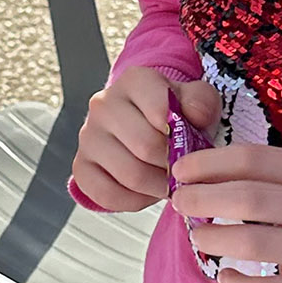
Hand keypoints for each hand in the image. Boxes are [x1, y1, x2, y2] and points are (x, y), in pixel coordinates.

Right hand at [72, 67, 218, 211]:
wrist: (146, 127)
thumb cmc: (173, 115)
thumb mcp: (195, 100)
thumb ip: (201, 102)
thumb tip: (195, 116)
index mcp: (134, 81)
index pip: (161, 110)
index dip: (181, 136)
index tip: (190, 144)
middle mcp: (104, 104)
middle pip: (145, 147)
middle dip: (172, 165)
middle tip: (184, 171)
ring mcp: (88, 136)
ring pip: (130, 175)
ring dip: (157, 187)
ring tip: (169, 182)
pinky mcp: (81, 166)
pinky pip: (107, 195)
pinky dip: (134, 201)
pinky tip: (146, 192)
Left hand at [171, 146, 281, 282]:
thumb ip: (271, 178)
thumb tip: (203, 179)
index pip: (250, 158)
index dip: (207, 163)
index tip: (180, 171)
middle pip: (245, 197)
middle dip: (200, 198)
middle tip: (179, 203)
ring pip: (251, 242)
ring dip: (212, 238)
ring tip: (199, 236)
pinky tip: (225, 276)